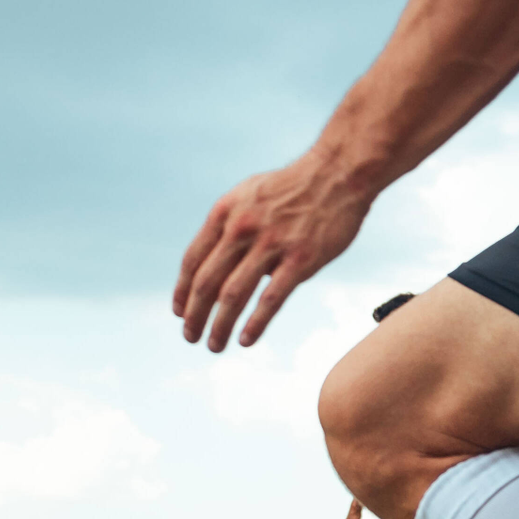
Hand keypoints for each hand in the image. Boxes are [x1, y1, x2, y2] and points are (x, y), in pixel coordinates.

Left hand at [173, 153, 374, 350]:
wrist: (338, 172)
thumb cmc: (293, 188)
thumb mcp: (249, 196)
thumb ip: (230, 228)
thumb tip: (220, 266)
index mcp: (225, 213)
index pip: (193, 260)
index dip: (182, 292)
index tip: (179, 313)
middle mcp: (242, 228)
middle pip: (207, 283)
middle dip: (194, 316)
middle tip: (190, 336)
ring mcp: (272, 244)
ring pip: (233, 295)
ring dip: (219, 326)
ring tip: (214, 346)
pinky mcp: (301, 259)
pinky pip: (271, 299)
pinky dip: (255, 324)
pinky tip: (246, 340)